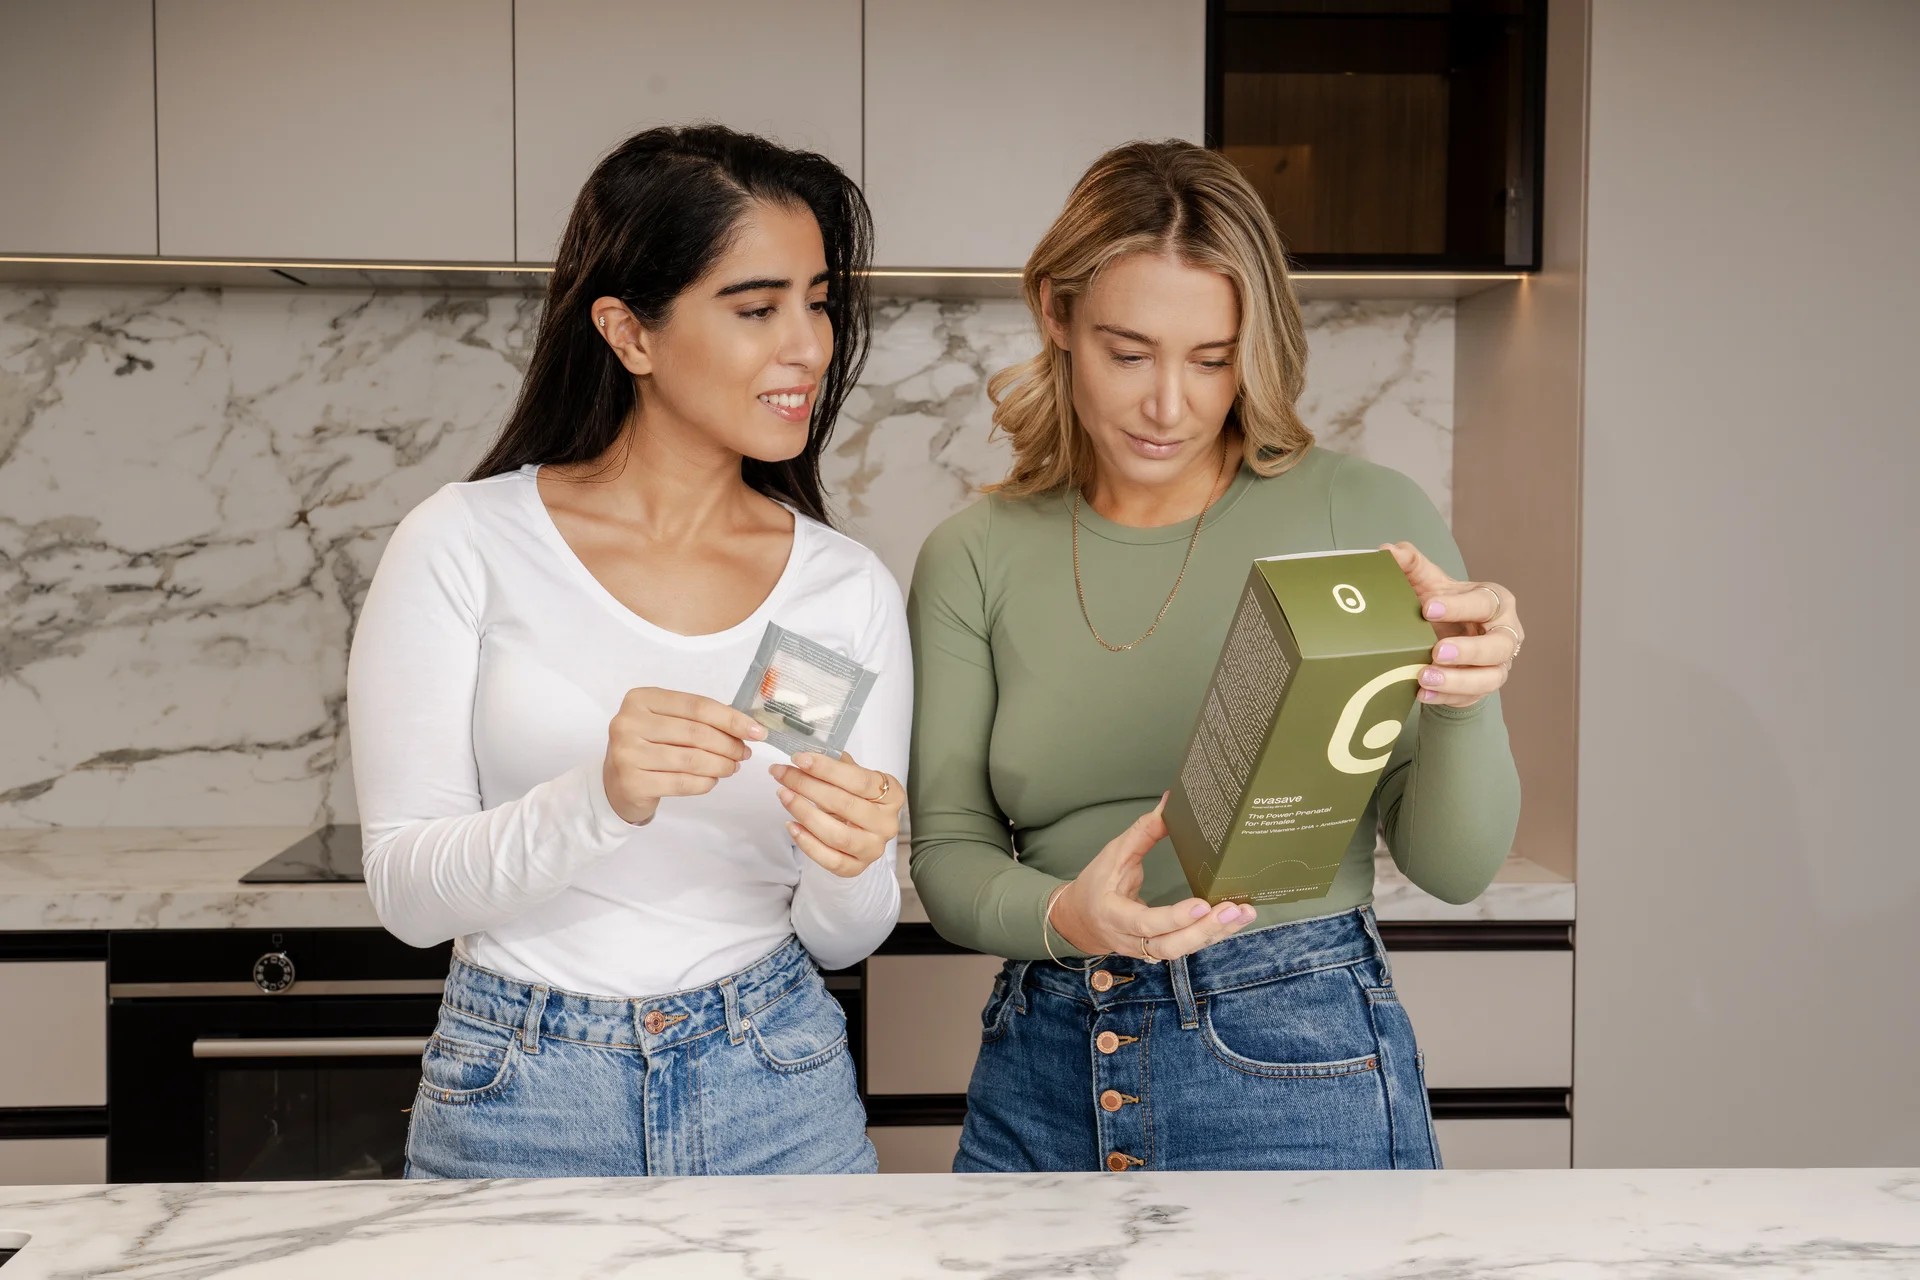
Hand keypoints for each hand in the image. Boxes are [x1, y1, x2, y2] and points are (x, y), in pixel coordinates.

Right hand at [602, 689, 766, 825]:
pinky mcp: (631, 782)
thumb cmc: (648, 748)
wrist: (615, 785)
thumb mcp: (667, 723)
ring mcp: (627, 753)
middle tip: (744, 754)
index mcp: (641, 698)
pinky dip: (705, 783)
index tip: (756, 731)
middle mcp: (629, 722)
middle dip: (728, 745)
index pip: (697, 705)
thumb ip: (699, 720)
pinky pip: (682, 782)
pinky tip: (712, 780)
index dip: (731, 719)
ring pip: (691, 759)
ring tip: (731, 768)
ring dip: (720, 765)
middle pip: (696, 732)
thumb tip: (747, 727)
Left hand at [770, 750, 903, 877]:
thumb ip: (838, 768)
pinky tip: (791, 825)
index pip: (859, 780)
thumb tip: (806, 756)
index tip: (799, 759)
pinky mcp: (857, 868)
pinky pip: (830, 859)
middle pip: (844, 804)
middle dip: (807, 786)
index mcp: (892, 794)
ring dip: (804, 812)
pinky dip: (807, 843)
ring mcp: (873, 848)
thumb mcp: (855, 779)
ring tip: (783, 795)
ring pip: (836, 834)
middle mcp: (887, 823)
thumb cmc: (857, 800)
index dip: (826, 768)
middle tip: (782, 773)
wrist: (863, 833)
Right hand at [1050, 796, 1256, 961]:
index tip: (1202, 904)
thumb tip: (1171, 802)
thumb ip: (1143, 832)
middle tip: (1233, 909)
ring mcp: (1146, 949)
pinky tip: (1235, 919)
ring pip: (1182, 950)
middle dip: (1204, 930)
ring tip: (1244, 913)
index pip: (1144, 922)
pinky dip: (1212, 934)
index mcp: (1113, 914)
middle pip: (1170, 946)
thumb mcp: (1113, 854)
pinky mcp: (1160, 949)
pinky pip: (1187, 947)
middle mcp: (1130, 938)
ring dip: (1215, 934)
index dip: (1174, 916)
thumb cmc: (1097, 883)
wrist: (1080, 920)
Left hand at [1382, 542, 1525, 709]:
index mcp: (1496, 601)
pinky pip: (1471, 697)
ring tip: (1425, 678)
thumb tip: (1387, 551)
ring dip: (1458, 680)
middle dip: (1469, 650)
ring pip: (1491, 677)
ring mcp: (1498, 664)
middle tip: (1437, 651)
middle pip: (1498, 645)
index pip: (1485, 602)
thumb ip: (1411, 563)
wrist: (1444, 635)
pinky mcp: (1483, 688)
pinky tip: (1422, 694)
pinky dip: (1447, 697)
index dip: (1459, 606)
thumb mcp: (1428, 582)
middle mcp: (1505, 633)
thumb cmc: (1441, 603)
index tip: (1427, 609)